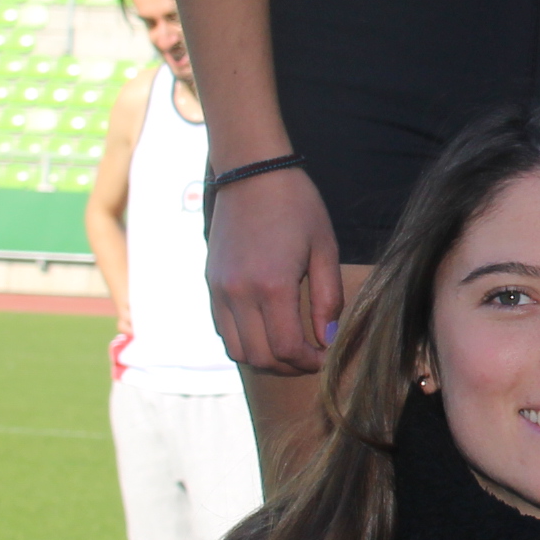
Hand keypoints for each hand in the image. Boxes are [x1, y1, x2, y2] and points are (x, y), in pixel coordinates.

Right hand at [207, 165, 341, 376]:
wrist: (251, 173)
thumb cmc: (296, 205)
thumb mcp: (325, 248)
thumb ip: (328, 298)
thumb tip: (328, 337)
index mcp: (272, 286)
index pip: (286, 348)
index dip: (308, 362)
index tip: (324, 357)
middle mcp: (239, 293)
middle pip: (259, 356)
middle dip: (288, 365)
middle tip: (310, 357)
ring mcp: (220, 289)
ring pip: (236, 349)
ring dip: (263, 358)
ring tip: (289, 348)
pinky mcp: (210, 283)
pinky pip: (222, 329)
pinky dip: (244, 340)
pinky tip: (266, 329)